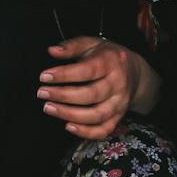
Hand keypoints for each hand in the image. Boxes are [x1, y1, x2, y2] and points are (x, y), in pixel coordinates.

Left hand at [38, 37, 160, 140]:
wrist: (135, 72)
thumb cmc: (108, 56)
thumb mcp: (92, 43)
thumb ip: (72, 46)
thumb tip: (52, 51)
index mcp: (112, 62)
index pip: (88, 70)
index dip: (64, 75)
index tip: (44, 76)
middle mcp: (118, 84)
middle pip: (91, 94)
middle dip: (63, 96)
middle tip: (42, 93)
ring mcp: (119, 103)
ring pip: (96, 115)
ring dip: (70, 114)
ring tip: (49, 108)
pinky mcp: (118, 117)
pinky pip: (103, 130)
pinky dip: (86, 132)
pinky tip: (68, 126)